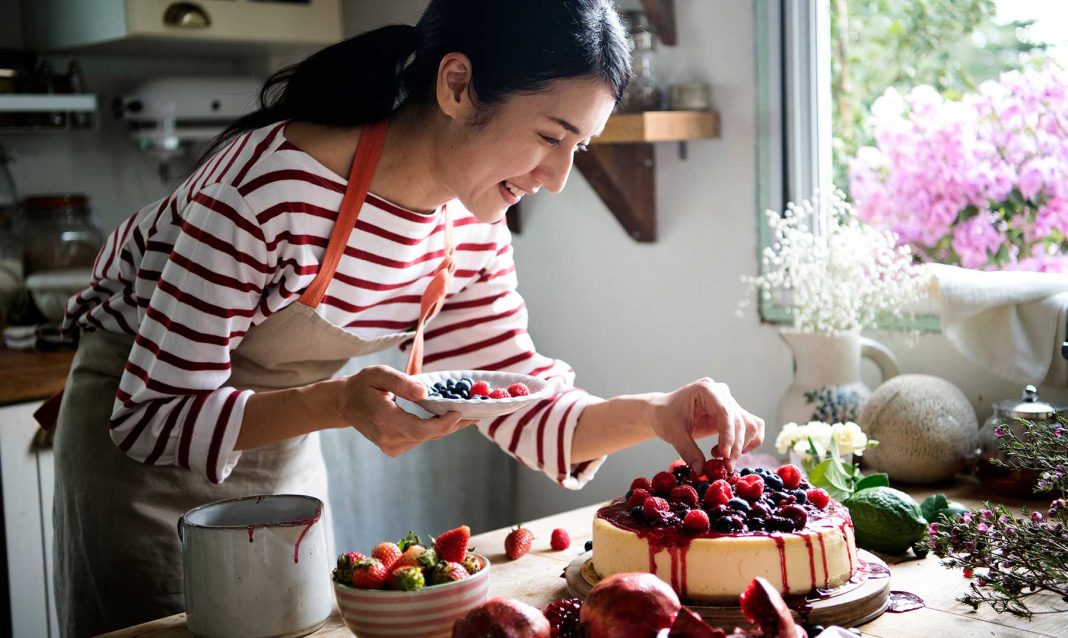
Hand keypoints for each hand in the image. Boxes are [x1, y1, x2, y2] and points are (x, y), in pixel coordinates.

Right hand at [337, 365, 470, 456]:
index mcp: (385, 420)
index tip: (460, 412)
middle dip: (455, 423)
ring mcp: (392, 447)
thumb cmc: (363, 384)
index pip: (420, 429)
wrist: (345, 404)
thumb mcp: (379, 375)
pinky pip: (422, 438)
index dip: (443, 424)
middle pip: (430, 435)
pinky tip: (451, 416)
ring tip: (471, 411)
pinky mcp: (396, 448)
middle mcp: (389, 439)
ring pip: (428, 437)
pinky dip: (437, 428)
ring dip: (448, 425)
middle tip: (480, 411)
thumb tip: (425, 392)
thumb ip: (401, 383)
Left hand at [649, 377, 764, 469]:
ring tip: (722, 458)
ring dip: (741, 446)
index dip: (728, 435)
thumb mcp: (673, 433)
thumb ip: (688, 451)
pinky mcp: (734, 413)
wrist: (663, 412)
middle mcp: (721, 392)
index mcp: (706, 389)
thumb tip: (701, 471)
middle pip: (740, 420)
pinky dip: (747, 442)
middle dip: (735, 447)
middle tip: (725, 466)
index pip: (725, 412)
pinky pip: (752, 426)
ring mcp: (729, 401)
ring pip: (749, 425)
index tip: (724, 455)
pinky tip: (730, 451)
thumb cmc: (666, 417)